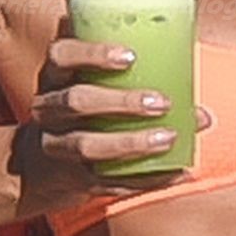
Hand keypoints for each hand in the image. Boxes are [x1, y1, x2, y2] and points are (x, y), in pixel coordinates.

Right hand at [9, 33, 212, 215]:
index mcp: (55, 76)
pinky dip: (151, 178)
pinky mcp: (77, 180)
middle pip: (76, 102)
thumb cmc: (85, 105)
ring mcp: (59, 148)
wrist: (40, 165)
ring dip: (132, 142)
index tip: (131, 56)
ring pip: (88, 146)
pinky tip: (182, 171)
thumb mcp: (89, 81)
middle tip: (162, 102)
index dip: (92, 54)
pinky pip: (112, 182)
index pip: (61, 55)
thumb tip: (196, 88)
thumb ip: (127, 69)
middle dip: (120, 102)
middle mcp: (50, 111)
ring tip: (170, 138)